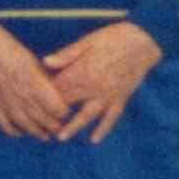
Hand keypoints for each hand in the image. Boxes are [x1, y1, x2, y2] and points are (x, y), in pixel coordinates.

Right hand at [0, 20, 68, 140]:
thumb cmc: (10, 50)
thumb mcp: (34, 62)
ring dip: (37, 133)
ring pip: (26, 127)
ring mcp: (6, 103)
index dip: (63, 111)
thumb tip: (57, 93)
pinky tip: (20, 132)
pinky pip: (5, 126)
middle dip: (54, 126)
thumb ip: (45, 80)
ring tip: (44, 136)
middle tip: (58, 126)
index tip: (64, 110)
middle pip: (44, 121)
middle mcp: (22, 97)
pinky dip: (13, 132)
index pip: (56, 109)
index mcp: (35, 84)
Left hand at [42, 19, 162, 143]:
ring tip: (60, 138)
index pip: (58, 87)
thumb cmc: (113, 38)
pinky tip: (94, 140)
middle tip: (39, 122)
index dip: (44, 94)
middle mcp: (94, 87)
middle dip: (54, 112)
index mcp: (83, 71)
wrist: (144, 41)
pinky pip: (111, 117)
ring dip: (73, 127)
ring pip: (88, 115)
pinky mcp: (121, 98)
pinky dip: (103, 129)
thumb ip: (66, 55)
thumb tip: (45, 62)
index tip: (33, 99)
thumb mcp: (87, 41)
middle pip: (69, 102)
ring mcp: (109, 95)